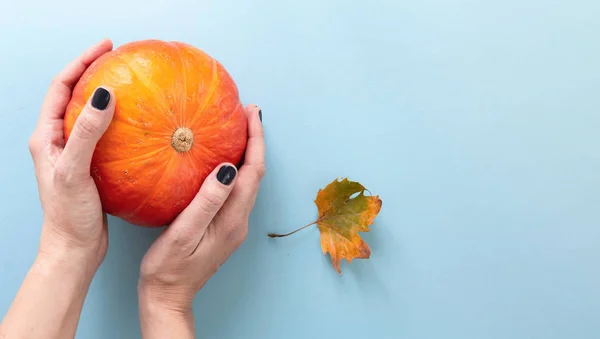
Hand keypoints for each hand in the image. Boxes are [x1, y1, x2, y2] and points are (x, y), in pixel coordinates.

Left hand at [29, 39, 115, 270]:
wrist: (74, 249)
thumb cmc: (68, 215)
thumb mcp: (73, 170)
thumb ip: (86, 132)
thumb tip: (104, 95)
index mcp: (46, 137)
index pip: (61, 87)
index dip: (81, 63)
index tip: (106, 49)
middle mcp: (58, 141)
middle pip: (75, 95)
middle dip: (95, 73)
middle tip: (119, 59)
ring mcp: (75, 153)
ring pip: (91, 115)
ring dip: (109, 98)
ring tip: (132, 85)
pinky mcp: (91, 166)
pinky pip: (106, 136)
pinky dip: (121, 124)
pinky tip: (141, 126)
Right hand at [138, 104, 264, 337]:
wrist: (167, 297)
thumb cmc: (169, 269)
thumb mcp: (184, 234)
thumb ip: (207, 202)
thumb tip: (228, 168)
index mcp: (232, 220)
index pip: (253, 172)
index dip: (255, 141)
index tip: (251, 113)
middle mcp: (238, 221)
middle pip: (255, 174)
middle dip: (254, 141)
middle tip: (245, 113)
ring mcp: (232, 224)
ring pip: (246, 181)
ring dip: (245, 154)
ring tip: (235, 128)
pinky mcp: (223, 226)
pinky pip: (234, 190)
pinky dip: (233, 168)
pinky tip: (219, 159)